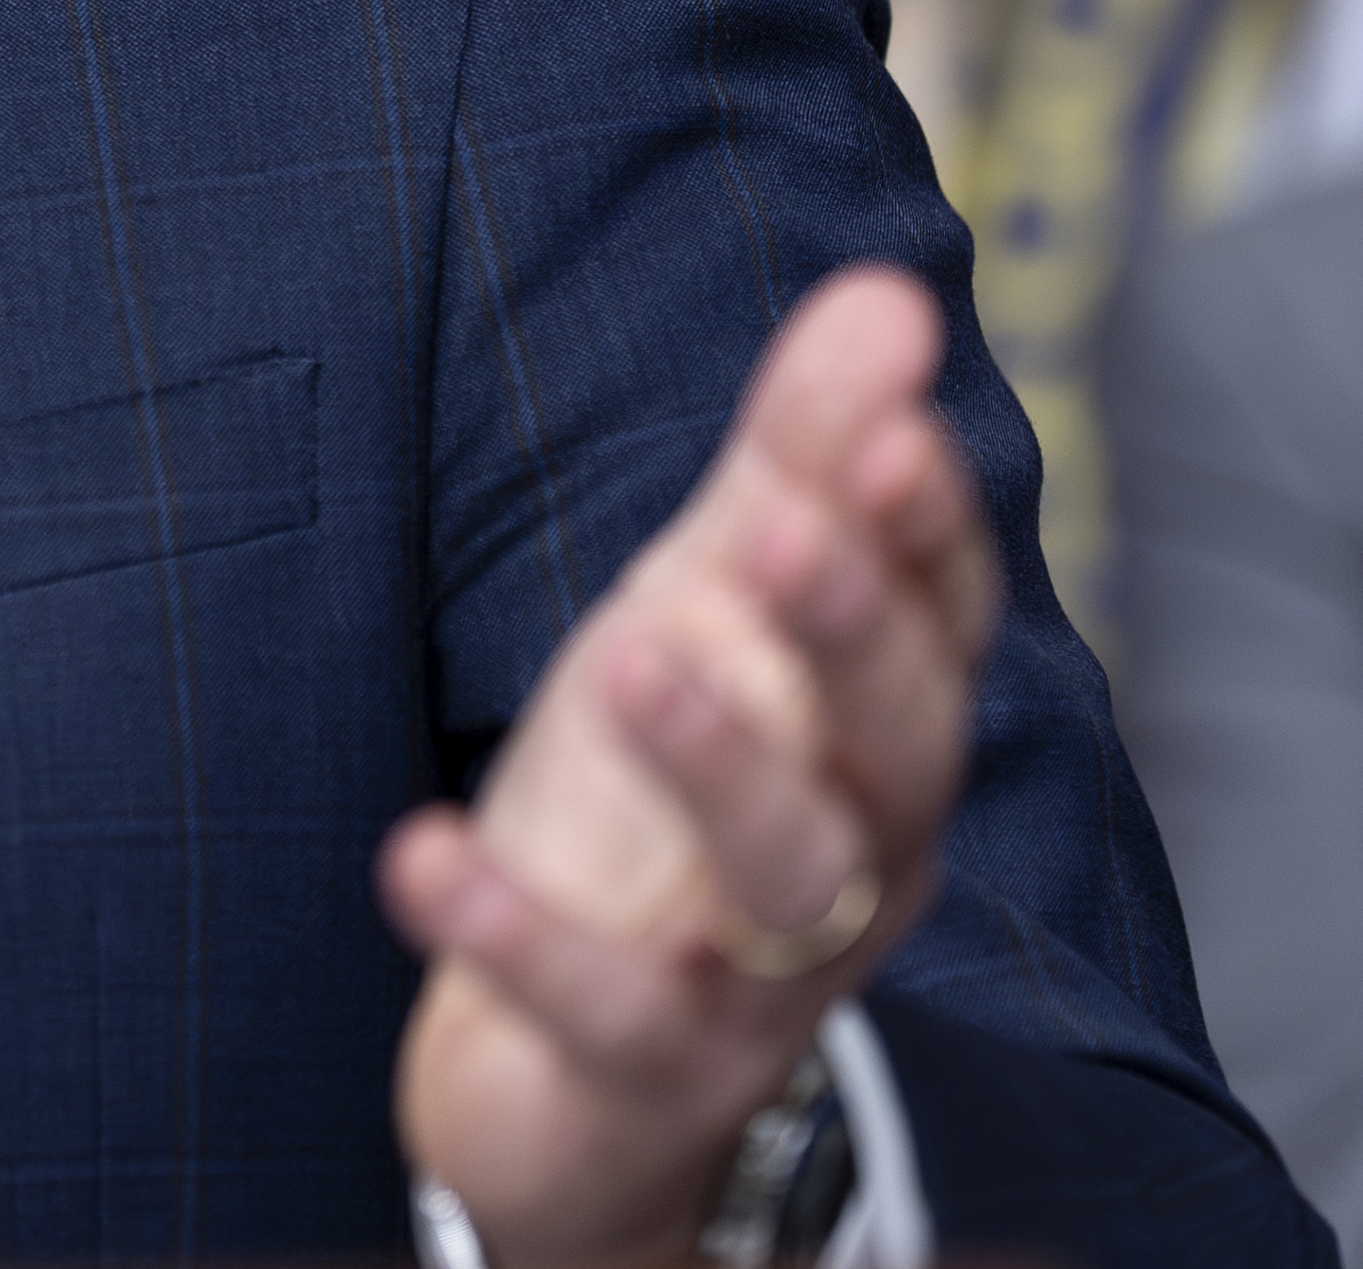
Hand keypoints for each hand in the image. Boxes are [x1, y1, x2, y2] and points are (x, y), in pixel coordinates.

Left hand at [377, 265, 997, 1266]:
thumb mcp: (707, 610)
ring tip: (629, 653)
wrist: (573, 1065)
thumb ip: (794, 463)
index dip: (925, 531)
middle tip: (786, 529)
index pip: (940, 621)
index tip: (895, 426)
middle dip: (850, 635)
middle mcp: (857, 852)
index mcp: (878, 732)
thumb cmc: (663, 806)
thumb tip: (887, 294)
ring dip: (718, 760)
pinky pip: (606, 1008)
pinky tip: (421, 850)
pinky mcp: (650, 1068)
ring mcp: (762, 972)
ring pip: (787, 874)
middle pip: (898, 744)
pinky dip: (517, 935)